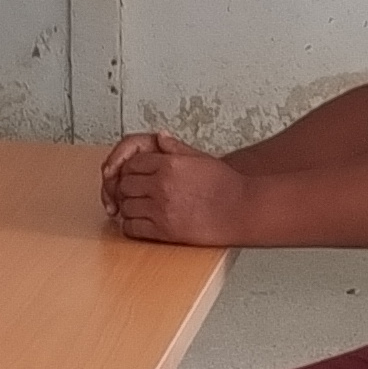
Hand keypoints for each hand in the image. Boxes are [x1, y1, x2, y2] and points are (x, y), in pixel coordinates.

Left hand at [104, 130, 245, 245]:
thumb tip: (160, 137)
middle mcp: (161, 185)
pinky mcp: (163, 231)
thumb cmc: (227, 186)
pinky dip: (131, 226)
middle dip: (126, 189)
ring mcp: (160, 209)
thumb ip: (176, 148)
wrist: (242, 210)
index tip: (134, 176)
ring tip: (138, 208)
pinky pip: (132, 228)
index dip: (130, 170)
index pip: (132, 164)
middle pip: (124, 185)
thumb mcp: (201, 158)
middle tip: (134, 193)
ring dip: (128, 208)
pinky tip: (140, 223)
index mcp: (169, 164)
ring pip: (126, 207)